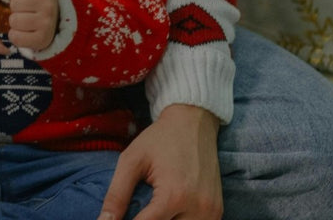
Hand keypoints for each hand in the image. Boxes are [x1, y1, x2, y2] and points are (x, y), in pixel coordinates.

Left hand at [0, 0, 57, 50]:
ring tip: (22, 22)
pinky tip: (23, 32)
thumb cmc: (36, 3)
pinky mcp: (43, 39)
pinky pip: (16, 37)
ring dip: (13, 22)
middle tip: (20, 11)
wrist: (56, 23)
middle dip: (12, 8)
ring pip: (14, 20)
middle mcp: (48, 3)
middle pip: (14, 4)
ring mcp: (47, 22)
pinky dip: (15, 36)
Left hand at [99, 104, 222, 219]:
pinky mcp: (217, 212)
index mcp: (174, 196)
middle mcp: (197, 208)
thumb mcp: (131, 160)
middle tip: (139, 209)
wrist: (194, 122)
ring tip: (152, 211)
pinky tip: (169, 213)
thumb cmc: (160, 139)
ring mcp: (211, 212)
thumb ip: (116, 195)